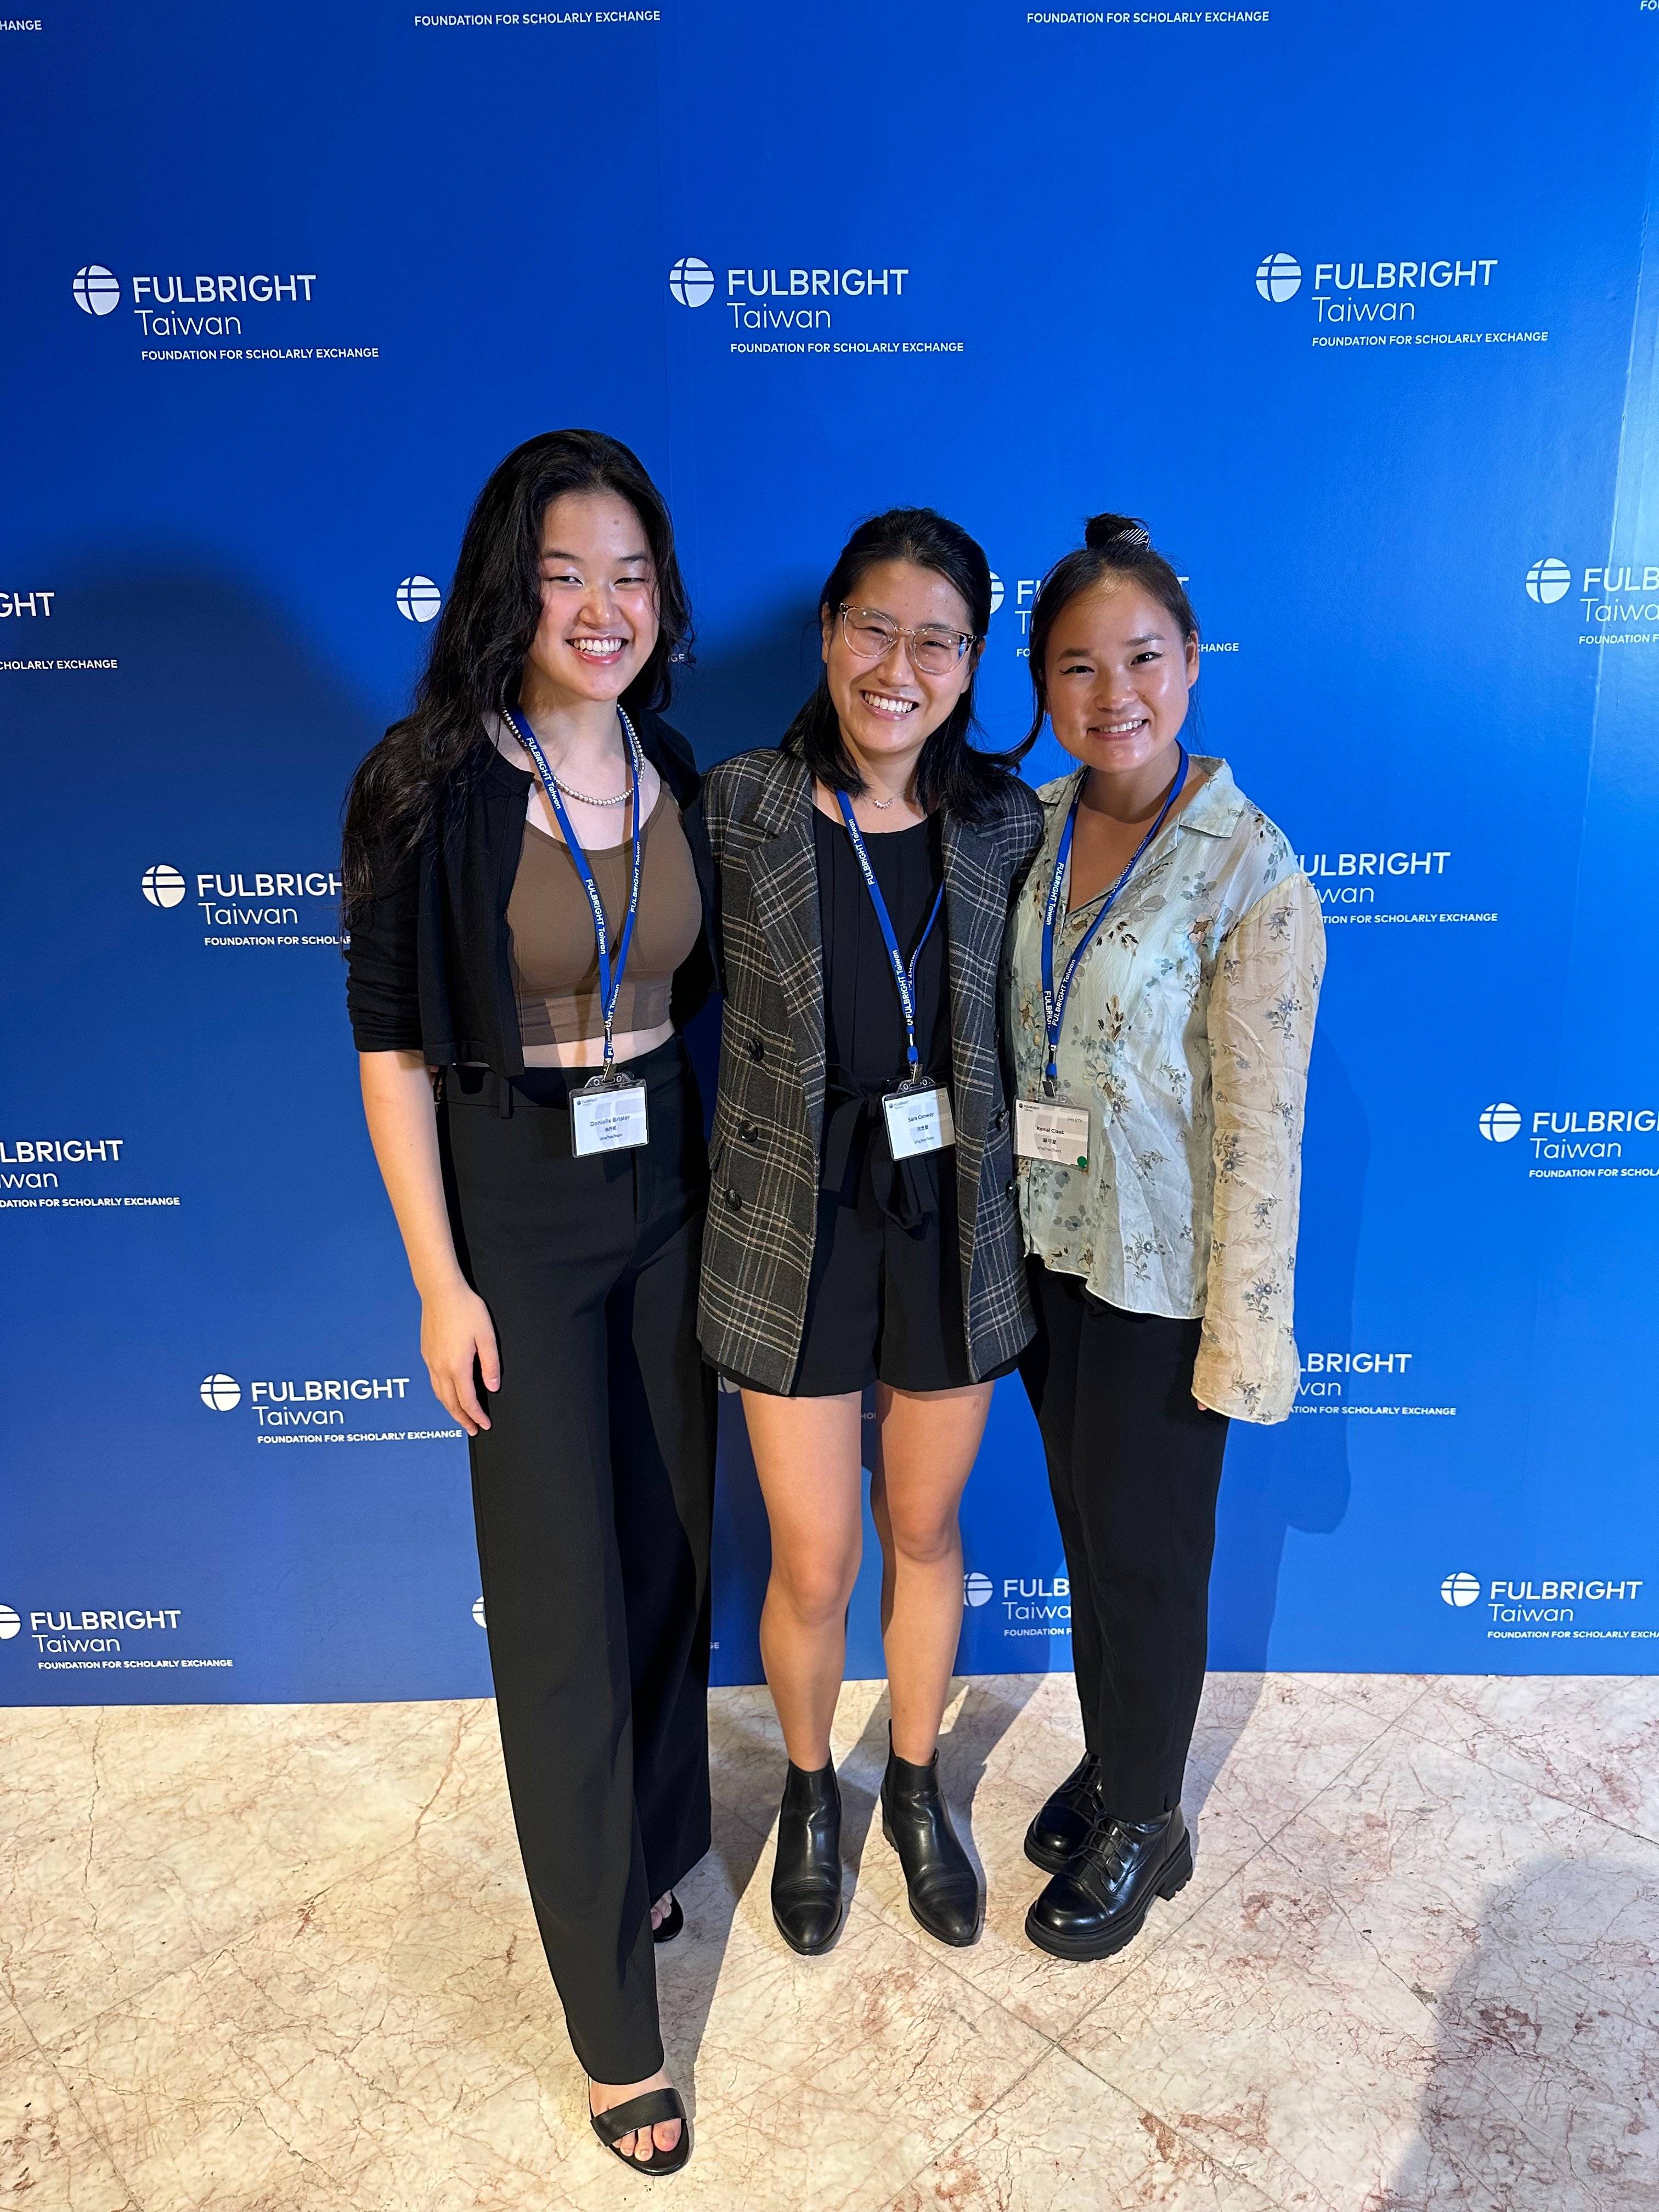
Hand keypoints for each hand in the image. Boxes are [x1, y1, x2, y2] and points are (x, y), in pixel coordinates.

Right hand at [420, 1279, 499, 1434]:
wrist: (440, 1291)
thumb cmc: (466, 1309)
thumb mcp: (486, 1336)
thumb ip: (490, 1364)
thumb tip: (492, 1387)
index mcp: (457, 1366)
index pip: (467, 1401)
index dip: (477, 1416)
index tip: (485, 1425)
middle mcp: (440, 1367)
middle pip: (450, 1403)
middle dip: (462, 1419)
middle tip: (472, 1430)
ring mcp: (430, 1360)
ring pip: (439, 1394)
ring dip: (450, 1409)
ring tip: (461, 1417)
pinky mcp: (426, 1352)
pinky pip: (433, 1381)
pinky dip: (442, 1394)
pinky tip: (448, 1392)